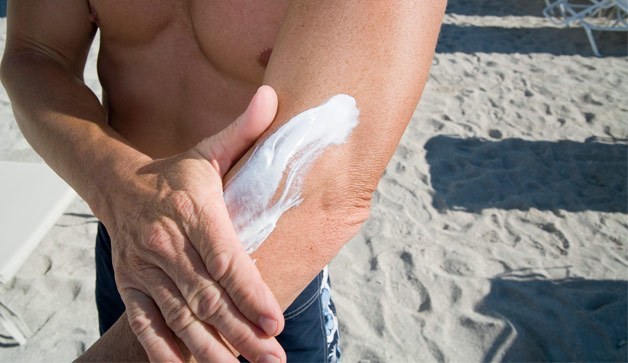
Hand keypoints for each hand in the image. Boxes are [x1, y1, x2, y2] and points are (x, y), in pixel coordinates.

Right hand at [101, 86, 285, 362]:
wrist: (116, 185)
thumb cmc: (173, 174)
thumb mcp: (207, 151)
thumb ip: (244, 131)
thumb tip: (274, 96)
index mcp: (192, 210)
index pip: (225, 258)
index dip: (250, 291)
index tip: (276, 319)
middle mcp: (166, 244)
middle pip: (207, 296)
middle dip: (241, 331)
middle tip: (272, 356)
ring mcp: (144, 269)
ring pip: (180, 317)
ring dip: (211, 348)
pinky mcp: (130, 286)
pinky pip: (147, 325)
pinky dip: (166, 352)